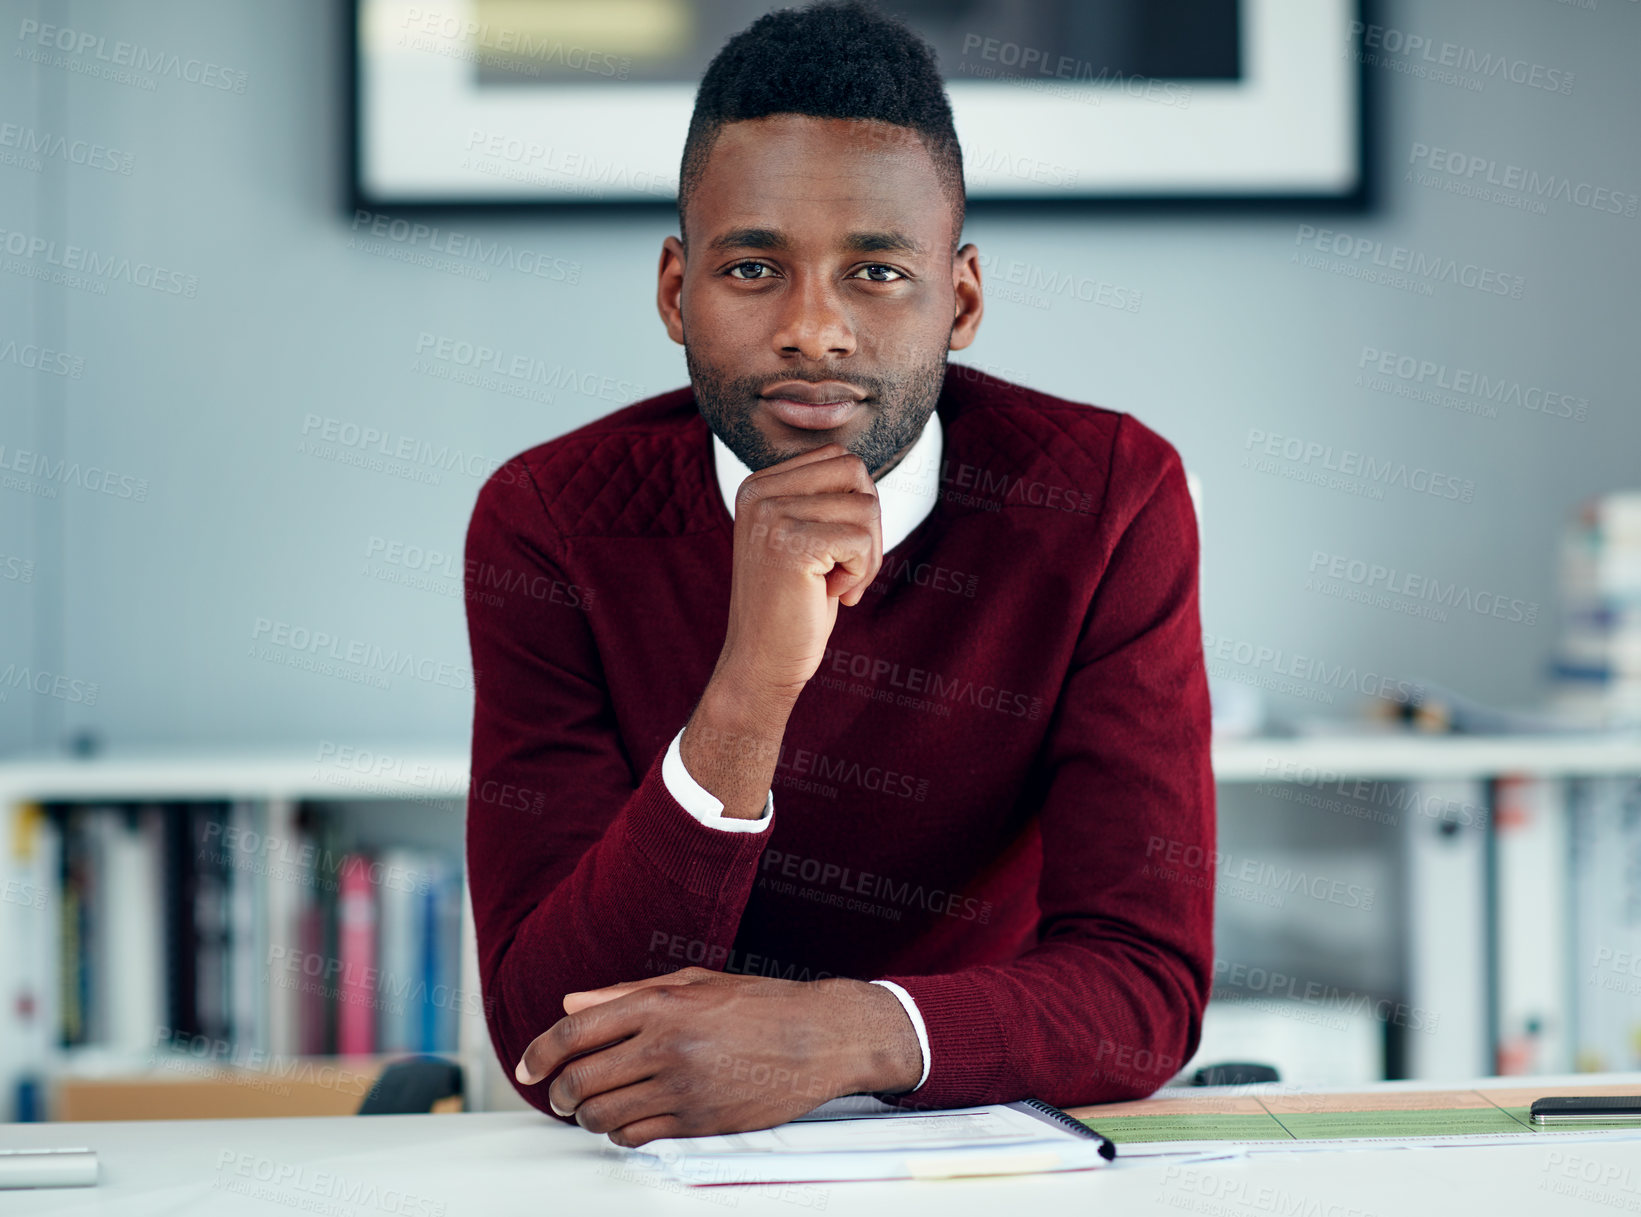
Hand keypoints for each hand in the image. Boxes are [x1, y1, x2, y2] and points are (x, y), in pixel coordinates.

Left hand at [513, 967, 920, 1145]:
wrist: (820, 1036)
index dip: (538, 1053)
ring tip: (592, 1109)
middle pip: (580, 1081)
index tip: (526, 1067)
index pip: (574, 1032)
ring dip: (586, 1118)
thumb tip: (571, 1003)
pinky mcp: (699, 1122)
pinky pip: (636, 1138)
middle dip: (560, 1093)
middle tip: (561, 1094)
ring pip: (602, 1116)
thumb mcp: (692, 982)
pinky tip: (627, 1122)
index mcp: (659, 1003)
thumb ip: (625, 994)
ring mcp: (682, 1087)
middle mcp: (664, 1044)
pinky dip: (619, 1135)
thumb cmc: (760, 1003)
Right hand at [716, 442, 882, 698]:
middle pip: (855, 471)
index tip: (837, 549)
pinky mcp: (790, 544)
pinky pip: (862, 539)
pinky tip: (834, 594)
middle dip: (869, 522)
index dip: (857, 503)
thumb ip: (821, 498)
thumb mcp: (803, 537)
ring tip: (838, 585)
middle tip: (849, 566)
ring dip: (869, 554)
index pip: (839, 459)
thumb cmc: (792, 605)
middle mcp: (758, 492)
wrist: (761, 662)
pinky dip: (862, 572)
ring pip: (865, 506)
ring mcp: (770, 516)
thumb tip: (859, 468)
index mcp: (758, 485)